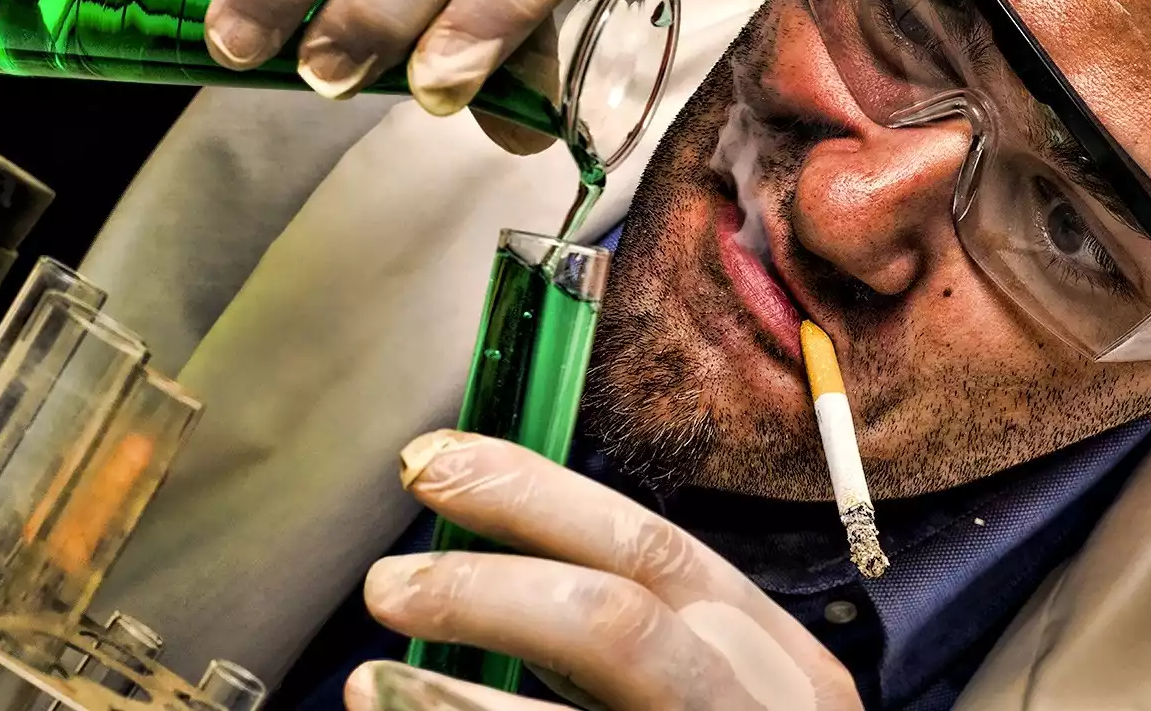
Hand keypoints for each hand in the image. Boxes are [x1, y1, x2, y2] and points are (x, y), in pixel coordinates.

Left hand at [347, 431, 865, 710]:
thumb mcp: (717, 696)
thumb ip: (635, 639)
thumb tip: (486, 566)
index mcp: (778, 663)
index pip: (651, 549)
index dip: (534, 495)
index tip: (436, 463)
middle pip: (617, 620)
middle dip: (487, 585)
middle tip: (388, 584)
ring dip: (457, 699)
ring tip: (372, 683)